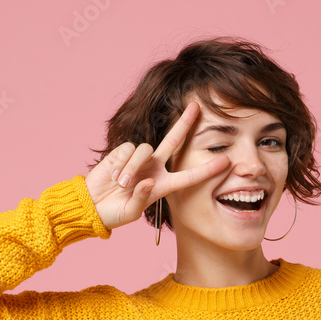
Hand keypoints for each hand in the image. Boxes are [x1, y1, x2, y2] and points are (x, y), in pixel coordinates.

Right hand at [85, 100, 230, 230]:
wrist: (93, 205)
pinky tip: (114, 175)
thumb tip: (145, 180)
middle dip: (184, 123)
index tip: (227, 162)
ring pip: (145, 149)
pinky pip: (129, 150)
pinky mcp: (123, 151)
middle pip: (173, 141)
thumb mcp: (131, 212)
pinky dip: (122, 164)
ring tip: (122, 184)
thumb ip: (141, 198)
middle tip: (197, 106)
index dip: (208, 170)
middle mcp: (155, 167)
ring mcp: (139, 158)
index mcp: (163, 185)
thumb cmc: (115, 213)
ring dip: (133, 168)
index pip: (190, 176)